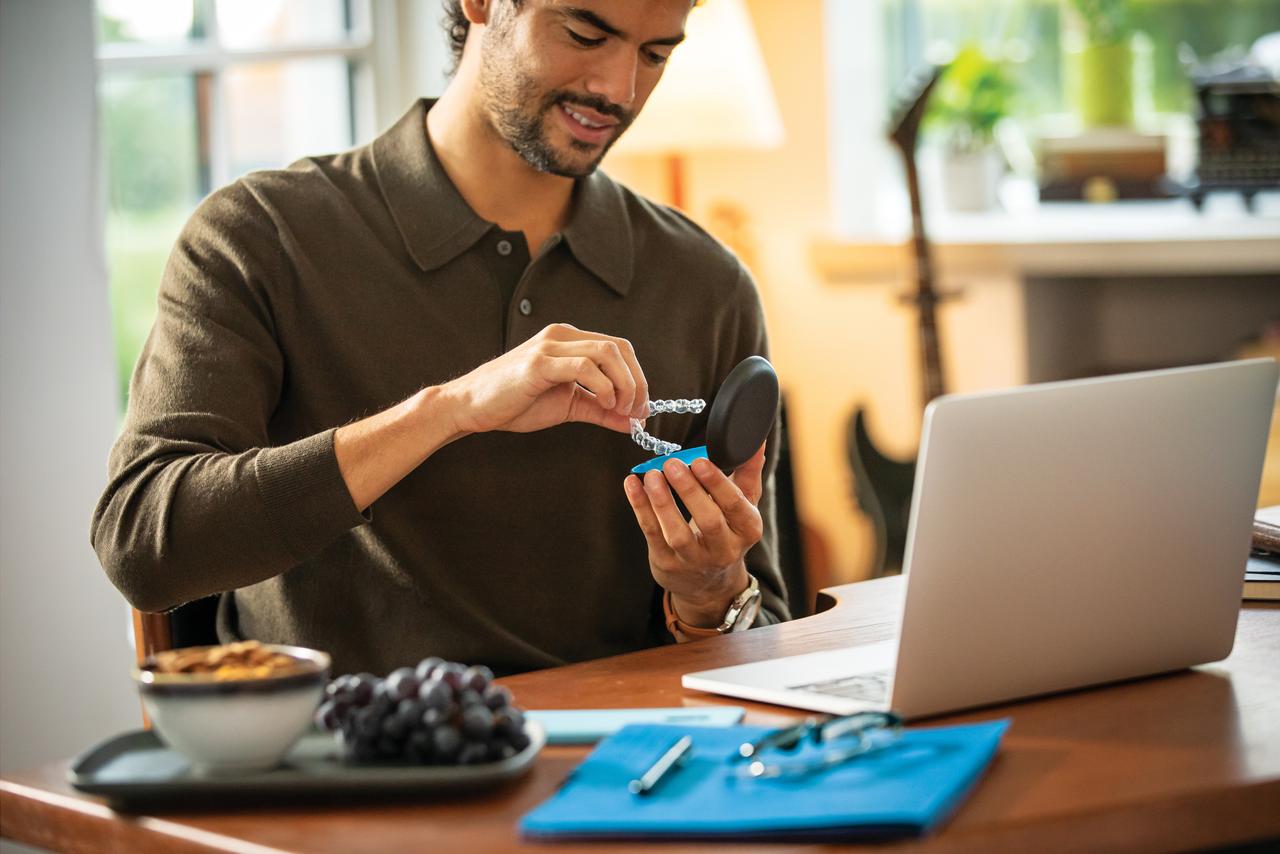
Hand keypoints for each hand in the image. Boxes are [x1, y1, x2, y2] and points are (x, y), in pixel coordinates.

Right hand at [442, 323, 648, 435]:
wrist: (471, 407)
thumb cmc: (515, 403)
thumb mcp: (568, 406)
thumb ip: (601, 410)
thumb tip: (634, 423)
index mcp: (570, 340)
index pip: (619, 348)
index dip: (639, 377)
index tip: (642, 408)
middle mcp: (562, 336)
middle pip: (619, 347)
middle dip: (637, 382)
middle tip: (637, 411)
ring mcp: (550, 346)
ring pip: (606, 352)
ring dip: (624, 384)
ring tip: (621, 409)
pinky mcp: (539, 363)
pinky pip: (583, 367)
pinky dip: (603, 386)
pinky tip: (604, 404)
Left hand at [624, 445, 765, 626]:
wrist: (709, 584)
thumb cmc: (726, 531)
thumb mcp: (743, 505)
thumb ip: (748, 471)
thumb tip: (757, 440)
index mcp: (747, 529)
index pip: (735, 505)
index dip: (717, 483)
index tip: (700, 460)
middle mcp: (724, 549)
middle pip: (709, 521)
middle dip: (689, 491)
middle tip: (673, 464)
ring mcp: (694, 560)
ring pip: (677, 533)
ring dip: (662, 502)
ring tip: (652, 475)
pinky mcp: (667, 564)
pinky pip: (653, 534)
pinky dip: (640, 508)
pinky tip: (633, 485)